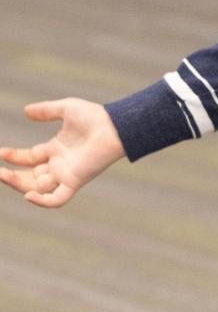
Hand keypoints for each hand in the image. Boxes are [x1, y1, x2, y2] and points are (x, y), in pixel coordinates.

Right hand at [0, 99, 124, 208]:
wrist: (113, 126)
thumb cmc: (94, 117)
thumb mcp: (65, 109)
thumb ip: (45, 110)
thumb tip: (25, 111)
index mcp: (56, 149)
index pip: (30, 158)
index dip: (14, 157)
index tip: (0, 152)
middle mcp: (59, 165)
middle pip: (31, 177)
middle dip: (13, 176)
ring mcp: (66, 174)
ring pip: (38, 188)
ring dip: (19, 185)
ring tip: (4, 176)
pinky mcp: (75, 181)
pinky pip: (58, 199)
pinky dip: (44, 201)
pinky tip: (29, 196)